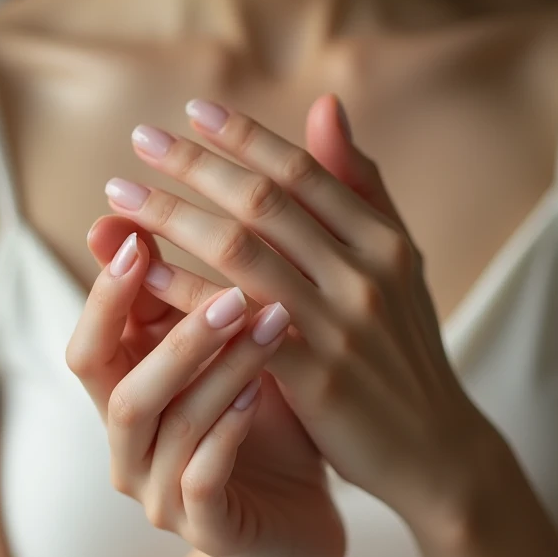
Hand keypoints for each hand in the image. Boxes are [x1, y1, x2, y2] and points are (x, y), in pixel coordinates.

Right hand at [66, 223, 345, 556]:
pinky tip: (263, 393)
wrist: (302, 518)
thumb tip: (153, 213)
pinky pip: (202, 482)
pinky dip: (227, 434)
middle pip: (118, 388)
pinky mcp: (206, 532)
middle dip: (172, 334)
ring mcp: (161, 494)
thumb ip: (190, 294)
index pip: (89, 343)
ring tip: (271, 322)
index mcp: (127, 397)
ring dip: (219, 371)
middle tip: (232, 288)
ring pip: (167, 427)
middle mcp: (130, 447)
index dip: (106, 292)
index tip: (141, 234)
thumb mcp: (226, 353)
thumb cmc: (264, 421)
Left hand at [105, 95, 500, 534]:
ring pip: (241, 254)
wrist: (437, 449)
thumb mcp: (398, 265)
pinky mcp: (316, 379)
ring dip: (173, 219)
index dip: (245, 136)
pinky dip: (187, 294)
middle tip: (140, 140)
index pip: (303, 171)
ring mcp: (341, 326)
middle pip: (264, 203)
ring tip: (120, 200)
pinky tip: (145, 275)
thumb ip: (361, 188)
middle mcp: (364, 274)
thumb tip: (326, 107)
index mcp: (384, 241)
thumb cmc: (404, 351)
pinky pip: (237, 325)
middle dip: (195, 166)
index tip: (192, 111)